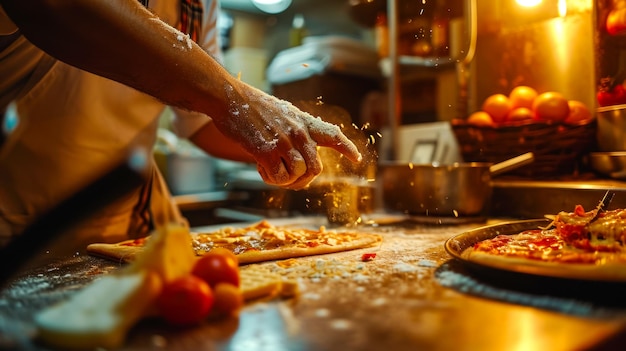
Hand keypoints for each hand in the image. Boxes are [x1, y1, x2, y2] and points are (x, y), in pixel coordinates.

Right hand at [216, 82, 361, 189]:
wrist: (228, 97)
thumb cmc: (250, 106)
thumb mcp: (281, 112)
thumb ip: (293, 130)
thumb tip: (297, 156)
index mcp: (303, 121)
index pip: (332, 135)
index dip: (346, 148)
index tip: (357, 159)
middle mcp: (298, 132)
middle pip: (315, 168)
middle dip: (304, 180)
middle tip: (290, 181)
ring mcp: (284, 142)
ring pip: (298, 175)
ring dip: (285, 180)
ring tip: (270, 171)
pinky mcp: (267, 151)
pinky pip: (278, 177)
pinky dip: (270, 179)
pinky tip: (260, 168)